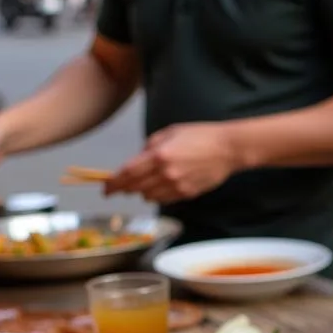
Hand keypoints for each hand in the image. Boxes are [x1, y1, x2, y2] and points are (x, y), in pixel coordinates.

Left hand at [104, 123, 239, 203]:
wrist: (227, 149)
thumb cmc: (199, 135)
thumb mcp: (169, 133)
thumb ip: (150, 147)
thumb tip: (137, 161)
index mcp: (159, 155)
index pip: (128, 174)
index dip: (113, 183)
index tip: (105, 188)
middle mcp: (166, 173)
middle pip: (136, 188)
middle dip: (124, 189)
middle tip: (117, 189)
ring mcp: (177, 186)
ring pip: (149, 197)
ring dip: (142, 192)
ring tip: (144, 184)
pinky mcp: (187, 194)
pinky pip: (165, 200)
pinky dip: (158, 195)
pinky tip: (160, 187)